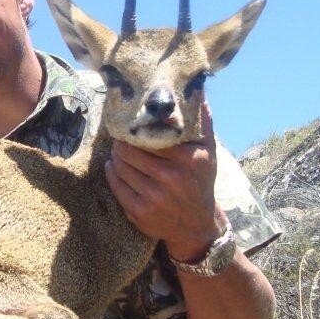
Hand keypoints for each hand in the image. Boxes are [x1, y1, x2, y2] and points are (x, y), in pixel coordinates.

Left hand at [105, 102, 222, 260]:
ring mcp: (154, 198)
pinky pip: (116, 185)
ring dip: (115, 156)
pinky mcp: (139, 213)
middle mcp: (172, 179)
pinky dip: (111, 172)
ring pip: (120, 166)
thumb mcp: (208, 152)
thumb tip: (197, 93)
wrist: (196, 225)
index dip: (135, 128)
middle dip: (121, 141)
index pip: (151, 136)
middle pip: (129, 151)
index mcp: (189, 160)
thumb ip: (202, 123)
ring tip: (118, 150)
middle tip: (119, 136)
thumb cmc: (200, 181)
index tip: (130, 122)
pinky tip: (114, 166)